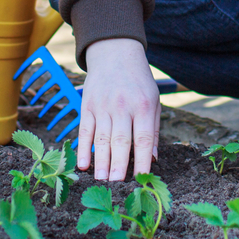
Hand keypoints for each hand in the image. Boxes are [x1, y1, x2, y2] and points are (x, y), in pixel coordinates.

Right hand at [79, 38, 159, 181]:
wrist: (115, 51)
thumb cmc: (138, 80)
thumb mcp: (154, 99)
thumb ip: (154, 129)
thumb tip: (153, 158)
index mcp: (144, 105)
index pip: (144, 138)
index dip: (141, 161)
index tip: (140, 180)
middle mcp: (123, 106)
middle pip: (121, 141)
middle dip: (118, 166)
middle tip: (116, 187)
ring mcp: (103, 104)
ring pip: (102, 138)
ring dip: (101, 162)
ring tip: (101, 181)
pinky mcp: (88, 104)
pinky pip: (85, 129)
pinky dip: (83, 148)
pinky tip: (83, 164)